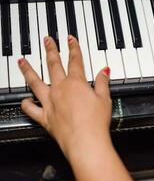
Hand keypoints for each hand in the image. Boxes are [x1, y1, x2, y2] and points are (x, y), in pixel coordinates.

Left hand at [18, 35, 111, 157]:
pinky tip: (25, 99)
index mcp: (76, 83)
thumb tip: (104, 71)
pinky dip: (26, 103)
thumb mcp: (104, 98)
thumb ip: (102, 83)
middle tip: (46, 40)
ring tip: (22, 61)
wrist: (85, 141)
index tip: (70, 39)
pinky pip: (31, 108)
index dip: (73, 47)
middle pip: (53, 65)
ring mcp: (50, 102)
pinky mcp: (45, 117)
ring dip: (28, 70)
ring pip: (34, 82)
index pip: (75, 60)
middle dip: (50, 50)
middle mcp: (60, 89)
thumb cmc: (95, 122)